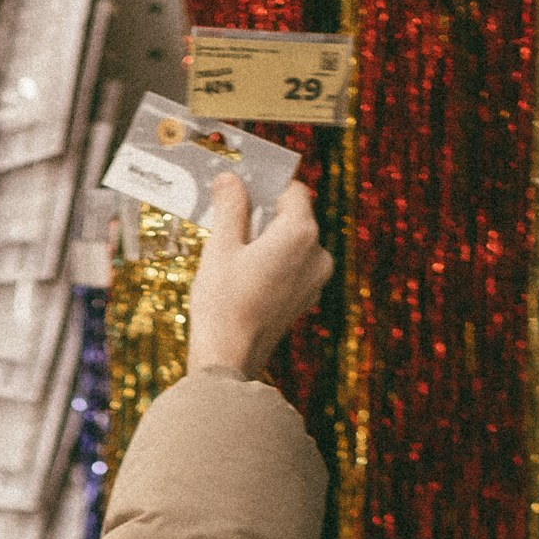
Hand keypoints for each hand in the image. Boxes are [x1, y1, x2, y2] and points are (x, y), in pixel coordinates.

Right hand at [188, 172, 333, 380]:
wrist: (229, 359)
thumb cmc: (223, 304)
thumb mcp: (221, 247)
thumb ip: (231, 206)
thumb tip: (231, 179)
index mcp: (300, 233)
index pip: (293, 190)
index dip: (266, 188)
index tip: (241, 193)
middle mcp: (318, 254)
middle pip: (294, 217)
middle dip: (264, 216)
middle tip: (231, 228)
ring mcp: (316, 279)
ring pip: (293, 242)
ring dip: (267, 241)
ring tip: (236, 259)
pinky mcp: (307, 297)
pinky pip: (293, 266)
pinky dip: (274, 263)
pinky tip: (246, 278)